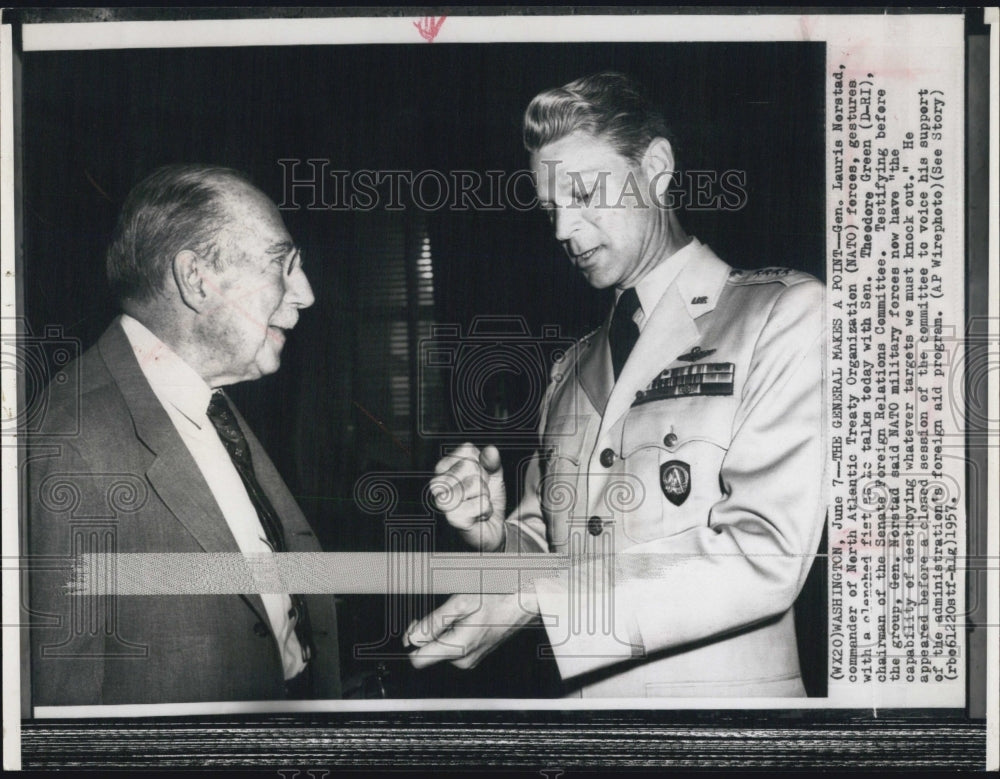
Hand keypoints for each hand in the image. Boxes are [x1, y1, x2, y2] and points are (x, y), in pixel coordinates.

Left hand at [403, 590, 538, 669]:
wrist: (524, 601)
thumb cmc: (497, 597)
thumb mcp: (460, 602)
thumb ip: (433, 622)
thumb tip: (413, 636)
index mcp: (458, 649)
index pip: (419, 660)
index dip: (412, 642)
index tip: (414, 626)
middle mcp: (464, 660)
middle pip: (429, 653)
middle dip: (427, 633)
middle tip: (437, 613)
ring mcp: (471, 658)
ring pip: (442, 649)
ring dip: (441, 632)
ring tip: (455, 613)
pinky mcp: (476, 654)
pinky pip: (454, 648)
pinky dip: (452, 633)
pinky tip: (462, 618)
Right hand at [429, 443, 505, 550]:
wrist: (491, 527)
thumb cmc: (485, 498)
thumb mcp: (492, 474)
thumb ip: (491, 461)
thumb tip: (491, 450)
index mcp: (444, 466)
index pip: (466, 450)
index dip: (480, 463)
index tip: (479, 477)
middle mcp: (438, 482)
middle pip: (471, 466)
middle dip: (483, 480)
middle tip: (478, 493)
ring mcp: (443, 501)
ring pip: (475, 484)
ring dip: (485, 496)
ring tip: (477, 504)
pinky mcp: (452, 518)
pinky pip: (480, 504)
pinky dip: (486, 510)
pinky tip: (477, 515)